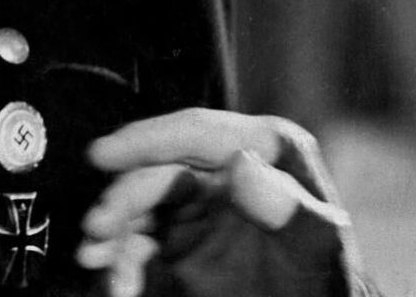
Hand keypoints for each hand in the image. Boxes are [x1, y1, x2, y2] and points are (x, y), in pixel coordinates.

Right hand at [78, 109, 355, 296]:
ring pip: (141, 205)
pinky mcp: (181, 243)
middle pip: (160, 171)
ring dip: (112, 227)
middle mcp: (226, 170)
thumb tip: (242, 164)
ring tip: (94, 255)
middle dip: (123, 197)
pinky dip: (119, 258)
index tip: (104, 155)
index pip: (197, 133)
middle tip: (98, 225)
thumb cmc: (322, 284)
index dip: (147, 140)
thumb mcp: (316, 248)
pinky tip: (111, 279)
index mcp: (266, 152)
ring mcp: (201, 207)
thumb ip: (290, 208)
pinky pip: (140, 243)